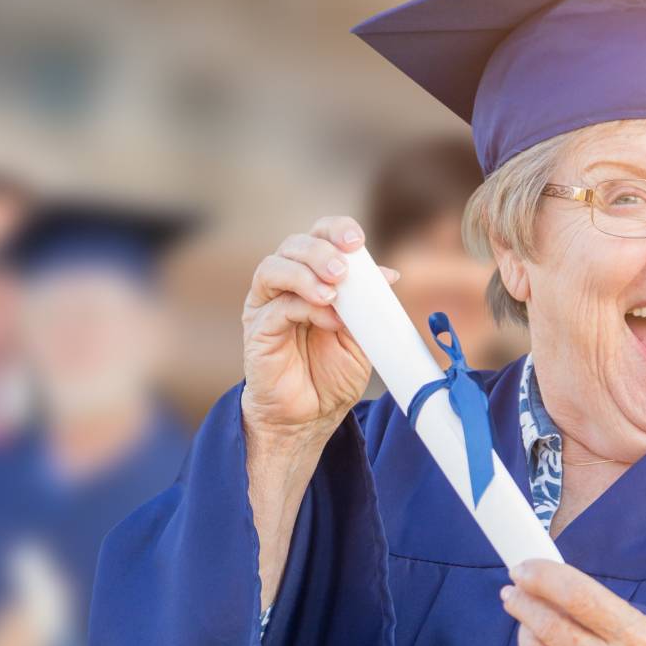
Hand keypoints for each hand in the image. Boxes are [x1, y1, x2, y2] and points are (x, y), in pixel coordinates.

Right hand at [239, 216, 396, 452]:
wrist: (312, 416)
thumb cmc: (333, 374)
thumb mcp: (362, 335)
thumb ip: (369, 304)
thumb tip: (388, 275)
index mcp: (312, 276)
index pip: (318, 235)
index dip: (335, 229)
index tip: (356, 240)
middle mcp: (285, 284)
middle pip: (294, 244)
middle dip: (320, 250)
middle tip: (343, 270)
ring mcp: (267, 305)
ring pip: (274, 268)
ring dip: (306, 274)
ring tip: (333, 293)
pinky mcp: (258, 330)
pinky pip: (276, 307)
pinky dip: (305, 307)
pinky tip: (329, 321)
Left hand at [503, 560, 645, 645]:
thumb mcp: (631, 616)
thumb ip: (588, 599)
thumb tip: (540, 580)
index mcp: (634, 636)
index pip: (579, 597)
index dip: (544, 578)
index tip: (523, 569)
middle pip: (551, 625)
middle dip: (523, 601)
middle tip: (513, 588)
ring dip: (522, 627)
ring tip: (524, 614)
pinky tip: (535, 643)